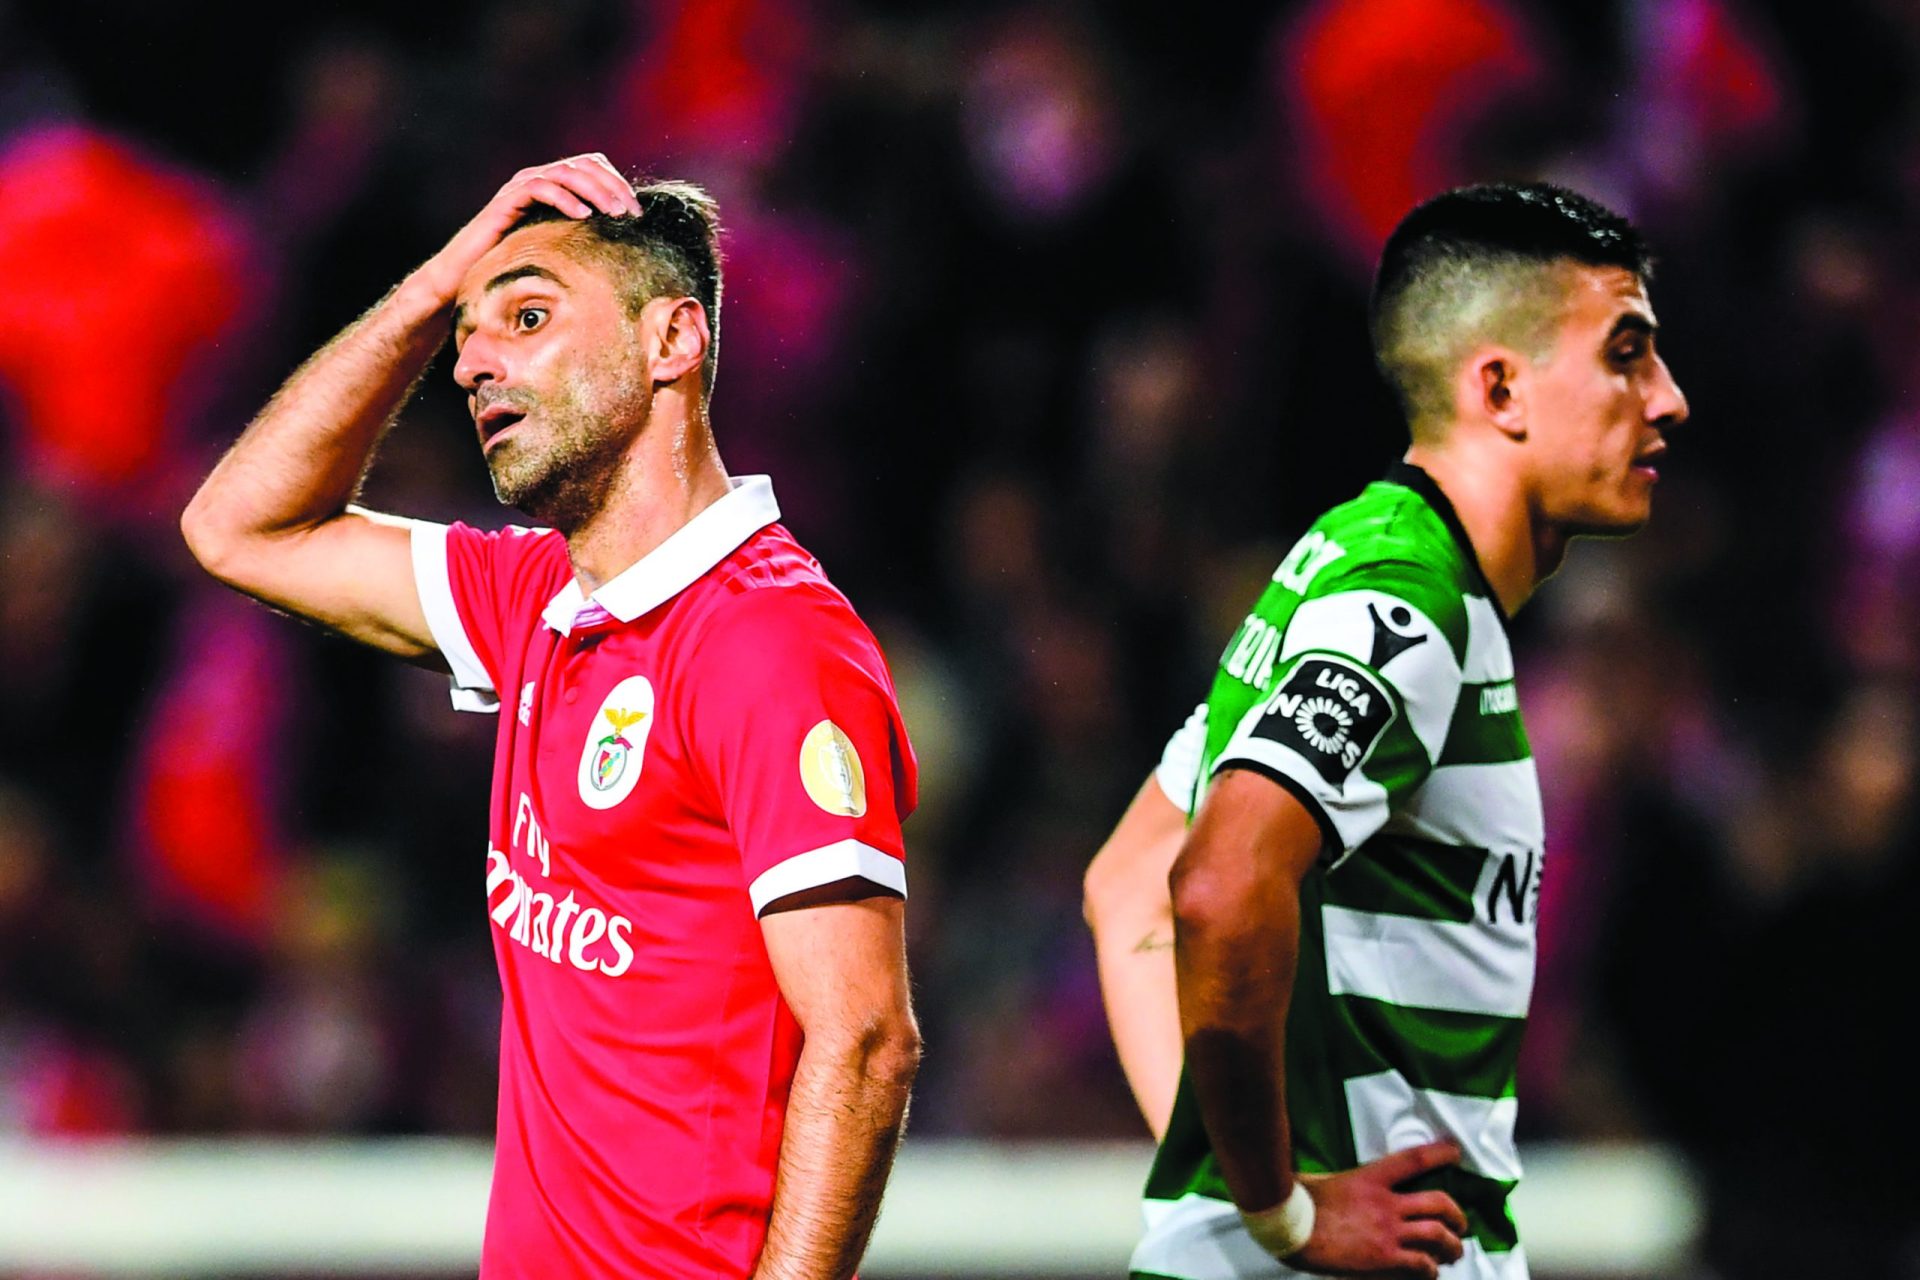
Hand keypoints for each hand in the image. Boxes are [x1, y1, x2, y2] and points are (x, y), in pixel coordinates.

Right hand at [411, 154, 642, 303]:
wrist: (468, 274)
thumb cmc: (516, 265)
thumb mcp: (560, 248)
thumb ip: (584, 237)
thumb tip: (625, 247)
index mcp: (554, 185)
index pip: (593, 166)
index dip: (618, 183)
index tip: (637, 213)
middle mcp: (538, 178)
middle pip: (585, 165)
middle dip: (613, 186)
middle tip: (631, 214)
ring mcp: (521, 186)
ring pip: (566, 172)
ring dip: (595, 191)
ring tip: (613, 214)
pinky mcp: (507, 199)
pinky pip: (540, 187)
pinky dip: (565, 198)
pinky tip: (583, 216)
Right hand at [1285, 1141, 1467, 1277]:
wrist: (1289, 1226)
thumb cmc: (1299, 1202)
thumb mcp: (1322, 1179)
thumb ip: (1338, 1182)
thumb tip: (1329, 1182)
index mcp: (1370, 1178)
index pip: (1414, 1160)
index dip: (1439, 1152)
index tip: (1454, 1151)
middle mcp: (1386, 1203)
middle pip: (1438, 1203)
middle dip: (1457, 1215)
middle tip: (1460, 1224)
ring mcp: (1387, 1231)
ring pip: (1438, 1235)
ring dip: (1452, 1246)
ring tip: (1454, 1253)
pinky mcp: (1384, 1258)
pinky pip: (1421, 1264)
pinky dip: (1431, 1270)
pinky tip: (1429, 1273)